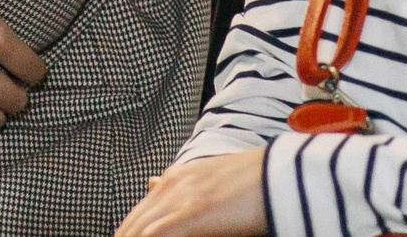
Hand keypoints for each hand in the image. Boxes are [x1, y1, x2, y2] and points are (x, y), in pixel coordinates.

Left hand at [118, 151, 269, 236]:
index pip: (137, 216)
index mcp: (175, 179)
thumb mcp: (208, 180)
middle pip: (132, 225)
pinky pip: (153, 236)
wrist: (281, 175)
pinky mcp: (188, 213)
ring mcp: (178, 198)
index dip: (126, 232)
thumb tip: (150, 182)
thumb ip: (178, 184)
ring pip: (137, 230)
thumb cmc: (254, 183)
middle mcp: (171, 185)